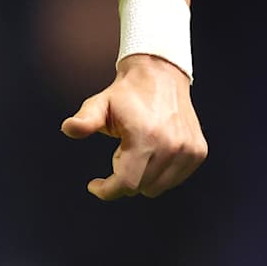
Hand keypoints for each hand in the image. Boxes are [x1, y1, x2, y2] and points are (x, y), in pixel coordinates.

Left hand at [61, 54, 207, 199]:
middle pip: (141, 187)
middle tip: (119, 152)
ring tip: (137, 150)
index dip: (107, 190)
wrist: (160, 74)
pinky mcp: (198, 152)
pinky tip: (153, 151)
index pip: (126, 183)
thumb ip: (85, 120)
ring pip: (158, 187)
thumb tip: (68, 128)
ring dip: (142, 176)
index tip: (95, 186)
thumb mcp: (100, 104)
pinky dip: (160, 173)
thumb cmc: (127, 93)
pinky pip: (174, 179)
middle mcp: (171, 146)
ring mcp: (188, 150)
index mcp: (145, 137)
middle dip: (123, 177)